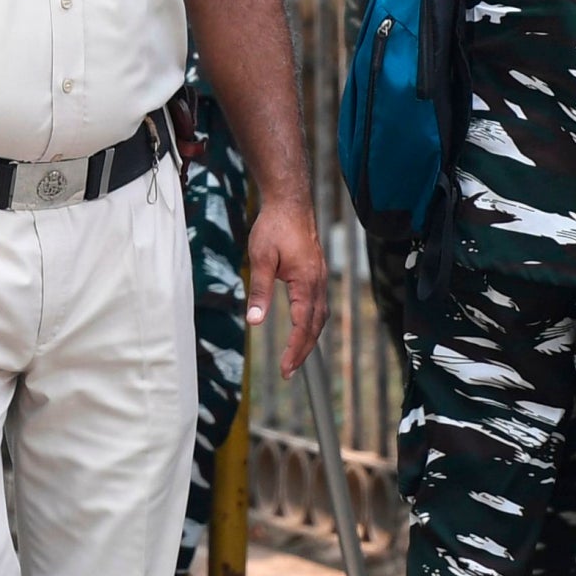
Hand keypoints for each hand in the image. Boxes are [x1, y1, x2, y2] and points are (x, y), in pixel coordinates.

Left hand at [247, 202, 328, 375]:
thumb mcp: (261, 259)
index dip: (295, 350)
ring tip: (295, 357)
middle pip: (315, 326)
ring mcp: (321, 278)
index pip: (303, 325)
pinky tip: (302, 328)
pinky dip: (311, 323)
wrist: (290, 203)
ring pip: (319, 317)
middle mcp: (319, 283)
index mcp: (307, 282)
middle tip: (288, 372)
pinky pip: (318, 305)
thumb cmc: (274, 228)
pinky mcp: (317, 273)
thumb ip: (260, 292)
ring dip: (309, 339)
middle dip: (303, 352)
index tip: (285, 369)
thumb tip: (255, 321)